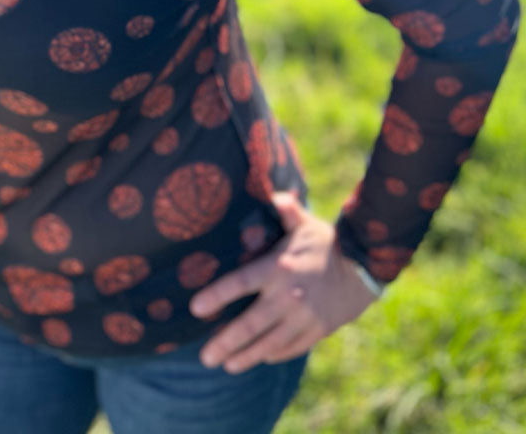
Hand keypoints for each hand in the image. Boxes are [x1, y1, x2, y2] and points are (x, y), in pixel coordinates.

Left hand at [188, 191, 379, 371]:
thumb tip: (274, 194)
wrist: (364, 269)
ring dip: (245, 356)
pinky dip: (272, 355)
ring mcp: (303, 318)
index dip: (216, 296)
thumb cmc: (326, 243)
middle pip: (250, 324)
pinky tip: (258, 359)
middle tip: (205, 357)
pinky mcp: (316, 331)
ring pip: (268, 343)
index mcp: (278, 268)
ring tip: (226, 365)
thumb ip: (286, 211)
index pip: (240, 283)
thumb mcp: (305, 224)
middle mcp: (288, 296)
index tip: (195, 307)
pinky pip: (289, 348)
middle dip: (225, 342)